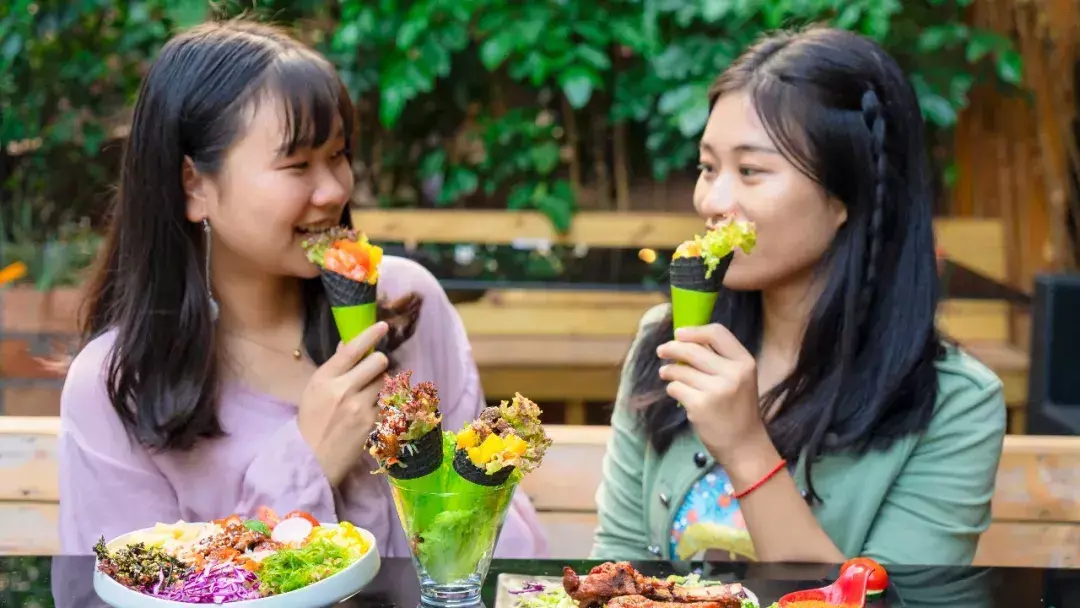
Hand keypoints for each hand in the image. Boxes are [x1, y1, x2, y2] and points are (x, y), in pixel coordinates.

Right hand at [298, 321, 389, 485]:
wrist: (312, 459)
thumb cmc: (312, 422)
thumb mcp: (315, 390)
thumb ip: (334, 367)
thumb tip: (349, 344)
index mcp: (324, 378)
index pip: (352, 349)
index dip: (370, 335)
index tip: (383, 326)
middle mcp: (343, 389)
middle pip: (378, 361)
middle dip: (378, 364)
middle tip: (373, 372)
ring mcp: (360, 407)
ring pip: (386, 381)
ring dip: (383, 384)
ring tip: (372, 394)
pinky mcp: (373, 423)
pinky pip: (389, 402)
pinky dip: (386, 403)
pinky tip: (375, 409)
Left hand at [656, 324, 768, 464]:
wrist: (744, 444)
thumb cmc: (738, 408)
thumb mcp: (740, 378)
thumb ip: (720, 359)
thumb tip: (685, 340)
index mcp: (745, 362)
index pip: (717, 333)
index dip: (694, 331)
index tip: (679, 333)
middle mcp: (733, 373)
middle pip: (693, 349)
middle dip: (672, 348)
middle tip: (662, 350)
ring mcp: (716, 390)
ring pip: (680, 370)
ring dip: (669, 371)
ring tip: (666, 374)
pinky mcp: (700, 405)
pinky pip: (676, 388)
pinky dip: (673, 389)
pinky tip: (678, 393)